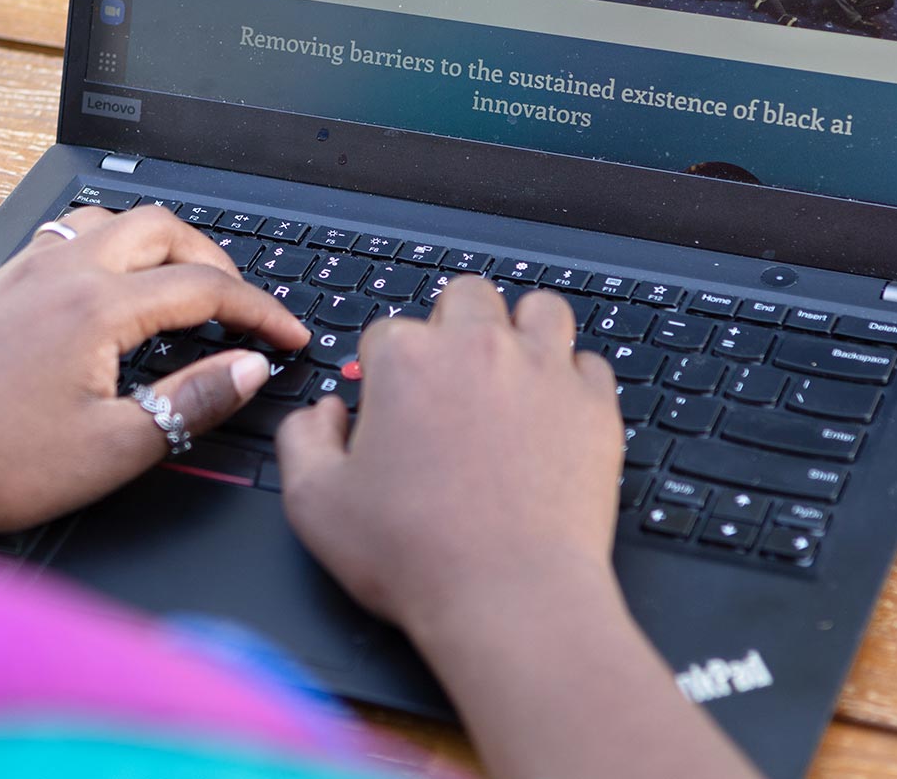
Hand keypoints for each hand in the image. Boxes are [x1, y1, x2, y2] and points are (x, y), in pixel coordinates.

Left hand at [0, 205, 307, 531]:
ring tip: (181, 287)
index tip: (288, 336)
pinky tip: (106, 293)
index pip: (205, 287)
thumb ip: (192, 402)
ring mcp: (21, 274)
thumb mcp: (112, 449)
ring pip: (108, 221)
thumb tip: (248, 369)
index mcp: (97, 308)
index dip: (261, 310)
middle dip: (215, 258)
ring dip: (157, 244)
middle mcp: (59, 274)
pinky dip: (108, 250)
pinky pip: (66, 239)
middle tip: (243, 304)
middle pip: (161, 227)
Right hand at [276, 280, 622, 633]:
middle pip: (464, 297)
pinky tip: (553, 413)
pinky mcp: (595, 406)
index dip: (382, 371)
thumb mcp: (314, 504)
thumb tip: (323, 413)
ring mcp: (544, 371)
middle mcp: (477, 348)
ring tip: (508, 374)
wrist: (510, 599)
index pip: (387, 332)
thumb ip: (302, 439)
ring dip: (520, 332)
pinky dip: (572, 381)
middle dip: (452, 328)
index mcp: (406, 360)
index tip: (390, 408)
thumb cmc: (416, 556)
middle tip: (448, 382)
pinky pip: (590, 363)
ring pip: (538, 309)